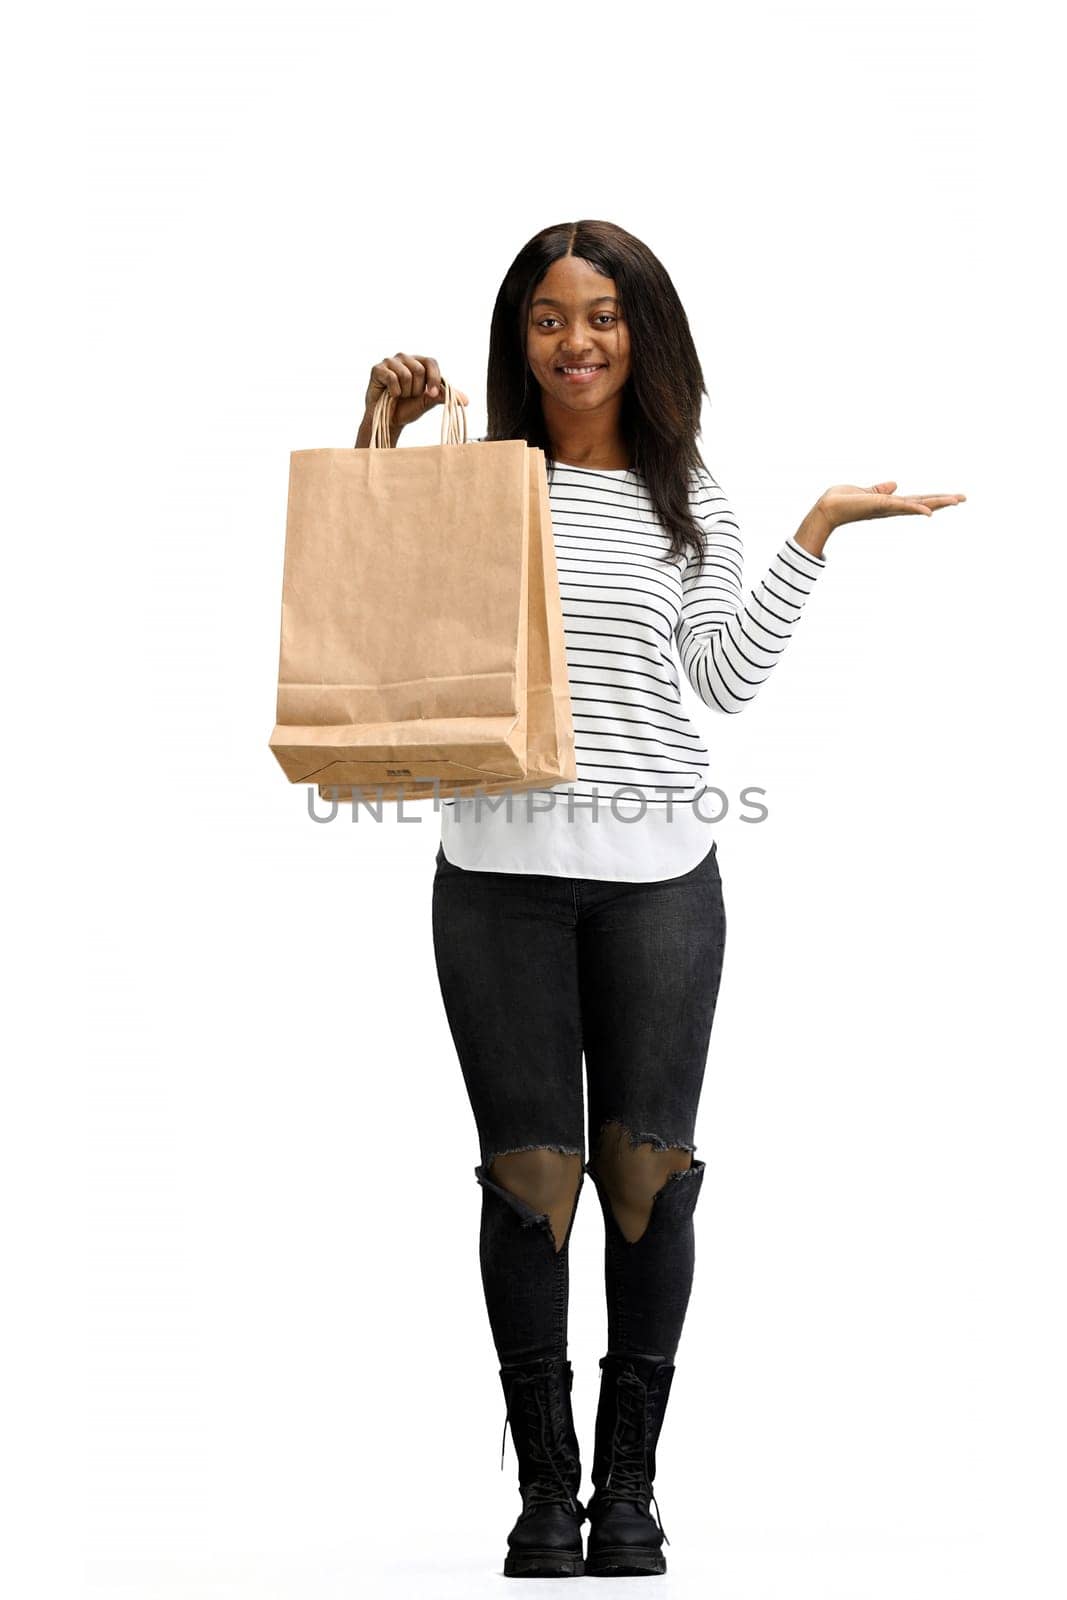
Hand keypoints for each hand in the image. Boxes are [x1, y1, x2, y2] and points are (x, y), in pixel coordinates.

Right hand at [363, 352, 469, 433]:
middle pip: (419, 369)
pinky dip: (394, 391)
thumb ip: (445, 396)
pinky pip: (392, 377)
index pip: (431, 362)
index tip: (432, 394)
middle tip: (409, 396)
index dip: (434, 378)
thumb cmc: (408, 408)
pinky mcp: (377, 369)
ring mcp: (390, 362)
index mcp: (419, 363)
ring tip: (400, 395)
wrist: (389, 421)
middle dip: (416, 389)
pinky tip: (391, 395)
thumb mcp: (429, 401)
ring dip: (405, 391)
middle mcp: (405, 359)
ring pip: (406, 374)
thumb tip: (466, 401)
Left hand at [794, 482, 966, 558]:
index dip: (933, 498)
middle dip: (943, 501)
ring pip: (918, 505)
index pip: (916, 500)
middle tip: (964, 498)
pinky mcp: (880, 505)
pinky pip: (902, 506)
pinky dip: (916, 508)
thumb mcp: (865, 492)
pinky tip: (930, 512)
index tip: (952, 497)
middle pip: (923, 503)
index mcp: (890, 504)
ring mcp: (888, 508)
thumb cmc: (842, 501)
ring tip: (957, 500)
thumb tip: (894, 484)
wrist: (826, 508)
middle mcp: (892, 508)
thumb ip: (880, 490)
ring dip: (938, 503)